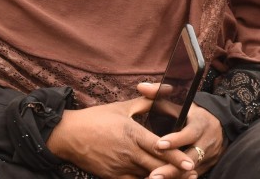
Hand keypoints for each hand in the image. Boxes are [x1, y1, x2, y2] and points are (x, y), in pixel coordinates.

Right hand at [46, 98, 195, 178]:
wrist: (67, 135)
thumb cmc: (96, 118)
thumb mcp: (124, 106)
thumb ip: (149, 100)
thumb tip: (169, 89)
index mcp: (132, 134)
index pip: (158, 147)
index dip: (174, 156)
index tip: (188, 162)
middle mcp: (127, 153)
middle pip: (155, 166)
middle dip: (175, 171)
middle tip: (192, 172)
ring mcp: (119, 167)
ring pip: (146, 177)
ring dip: (162, 178)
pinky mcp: (111, 176)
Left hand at [138, 83, 223, 178]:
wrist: (220, 125)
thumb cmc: (194, 114)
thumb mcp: (183, 103)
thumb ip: (159, 95)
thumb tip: (140, 86)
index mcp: (200, 124)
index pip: (189, 133)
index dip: (175, 140)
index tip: (159, 144)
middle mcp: (205, 142)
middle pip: (189, 158)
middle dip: (171, 168)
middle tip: (152, 175)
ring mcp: (207, 156)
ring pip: (190, 170)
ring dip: (172, 177)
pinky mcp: (206, 166)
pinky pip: (192, 175)